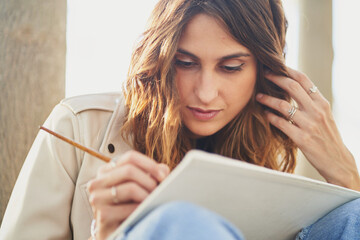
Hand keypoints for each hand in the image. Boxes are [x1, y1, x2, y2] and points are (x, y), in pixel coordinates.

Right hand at [87, 150, 169, 239]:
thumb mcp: (139, 187)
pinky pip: (129, 207)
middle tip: (159, 190)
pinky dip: (141, 209)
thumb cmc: (128, 207)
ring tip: (153, 201)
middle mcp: (98, 182)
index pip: (130, 157)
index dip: (149, 164)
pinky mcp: (102, 215)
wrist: (114, 233)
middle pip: (129, 170)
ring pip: (130, 187)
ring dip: (147, 195)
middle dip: (149, 180)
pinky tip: (144, 211)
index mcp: (106, 171)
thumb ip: (151, 174)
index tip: (163, 174)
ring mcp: (97, 198)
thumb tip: (164, 169)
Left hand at [256, 67, 359, 190]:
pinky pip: (281, 123)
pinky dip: (270, 117)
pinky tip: (264, 114)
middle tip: (263, 74)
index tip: (275, 66)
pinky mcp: (301, 138)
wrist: (337, 161)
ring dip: (268, 98)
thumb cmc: (327, 136)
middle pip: (292, 87)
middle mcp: (316, 111)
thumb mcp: (324, 115)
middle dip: (275, 78)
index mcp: (322, 103)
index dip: (288, 70)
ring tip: (258, 96)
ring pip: (283, 105)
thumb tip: (293, 87)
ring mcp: (309, 124)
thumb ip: (310, 102)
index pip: (304, 79)